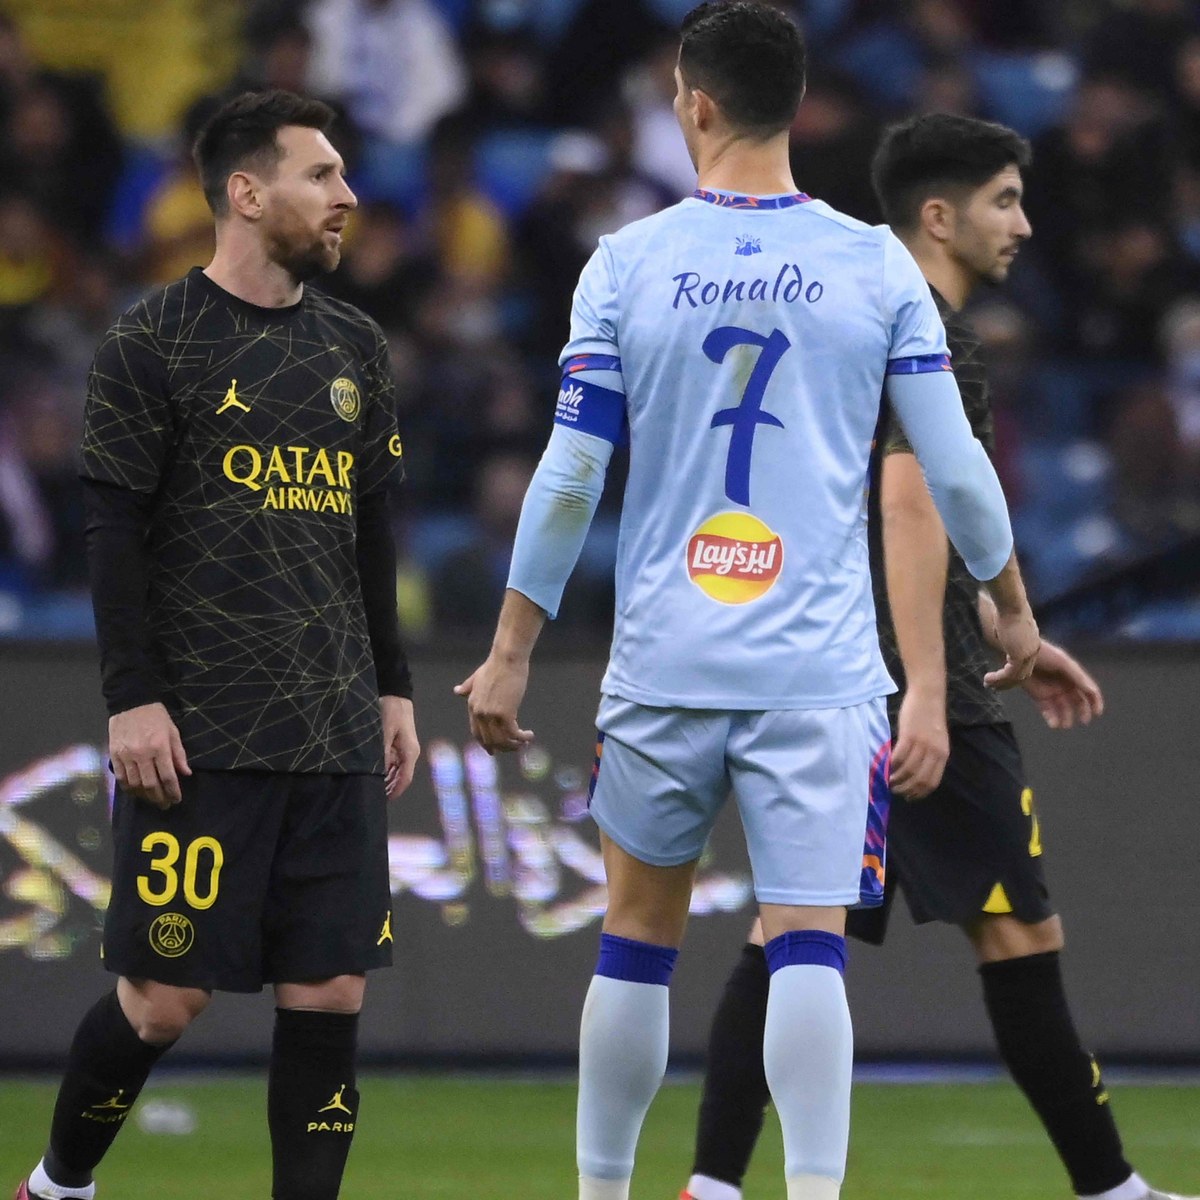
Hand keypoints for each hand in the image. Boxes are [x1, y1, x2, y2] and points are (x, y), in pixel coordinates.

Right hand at [108, 702, 190, 809]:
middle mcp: (142, 754)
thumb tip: (186, 774)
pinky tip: (136, 792)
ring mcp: (126, 755)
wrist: (131, 702)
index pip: (168, 776)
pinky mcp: (114, 755)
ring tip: (152, 800)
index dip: (173, 791)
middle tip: (165, 805)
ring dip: (144, 796)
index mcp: (160, 747)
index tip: (176, 799)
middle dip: (159, 798)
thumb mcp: (173, 732)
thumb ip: (179, 754)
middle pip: (150, 784)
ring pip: (135, 784)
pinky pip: (121, 778)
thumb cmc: (156, 716)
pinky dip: (129, 788)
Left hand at [381, 695, 419, 798]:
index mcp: (410, 752)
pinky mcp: (399, 745)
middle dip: (390, 788)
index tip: (384, 800)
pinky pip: (393, 762)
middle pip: (401, 777)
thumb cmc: (392, 712)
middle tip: (375, 796)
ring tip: (373, 788)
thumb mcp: (384, 733)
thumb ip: (382, 753)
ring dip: (387, 780)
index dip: (396, 791)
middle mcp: (410, 753)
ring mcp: (405, 749)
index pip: (405, 778)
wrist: (396, 695)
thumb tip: (377, 772)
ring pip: (397, 770)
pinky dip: (386, 770)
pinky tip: (375, 774)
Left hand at [454, 653, 533, 753]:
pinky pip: (513, 733)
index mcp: (472, 706)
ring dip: (514, 746)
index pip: (477, 733)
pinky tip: (529, 735)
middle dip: (503, 748)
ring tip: (525, 743)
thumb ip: (467, 687)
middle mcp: (480, 713)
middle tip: (515, 748)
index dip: (486, 744)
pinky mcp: (505, 713)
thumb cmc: (495, 666)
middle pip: (489, 740)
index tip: (494, 751)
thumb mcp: (477, 677)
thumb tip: (456, 691)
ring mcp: (491, 714)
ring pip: (501, 741)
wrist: (507, 658)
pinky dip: (522, 737)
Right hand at [889, 684, 949, 798]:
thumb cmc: (930, 718)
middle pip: (919, 779)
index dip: (919, 793)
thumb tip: (917, 774)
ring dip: (896, 778)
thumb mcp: (937, 740)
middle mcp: (934, 752)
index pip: (932, 782)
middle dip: (906, 789)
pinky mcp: (909, 736)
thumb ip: (931, 756)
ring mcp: (922, 744)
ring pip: (908, 770)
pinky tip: (886, 765)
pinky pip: (899, 756)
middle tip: (895, 790)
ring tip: (888, 780)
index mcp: (942, 755)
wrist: (928, 696)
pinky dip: (891, 764)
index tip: (909, 797)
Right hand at [983, 602, 1039, 690]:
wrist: (1011, 605)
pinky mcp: (1020, 655)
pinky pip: (1009, 673)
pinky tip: (987, 679)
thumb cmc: (1006, 608)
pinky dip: (998, 679)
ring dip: (1001, 683)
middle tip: (994, 687)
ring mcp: (1029, 653)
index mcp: (1031, 641)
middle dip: (1008, 683)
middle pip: (1023, 674)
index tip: (1000, 678)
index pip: (1024, 663)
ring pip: (1017, 677)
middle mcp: (1033, 649)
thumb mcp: (1006, 625)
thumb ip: (1005, 634)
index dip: (1013, 674)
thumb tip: (996, 634)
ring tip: (987, 685)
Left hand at [1021, 642, 1103, 729]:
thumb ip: (1078, 677)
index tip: (1097, 713)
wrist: (1021, 653)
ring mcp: (1052, 690)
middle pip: (1078, 701)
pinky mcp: (1039, 695)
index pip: (1088, 690)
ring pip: (1063, 708)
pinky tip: (1054, 724)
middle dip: (1082, 711)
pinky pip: (1048, 709)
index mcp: (1074, 675)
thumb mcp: (1064, 662)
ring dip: (1066, 717)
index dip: (1095, 701)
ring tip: (1065, 725)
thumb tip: (1092, 691)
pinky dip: (1052, 717)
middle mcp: (1065, 684)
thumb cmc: (1044, 654)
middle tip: (1084, 721)